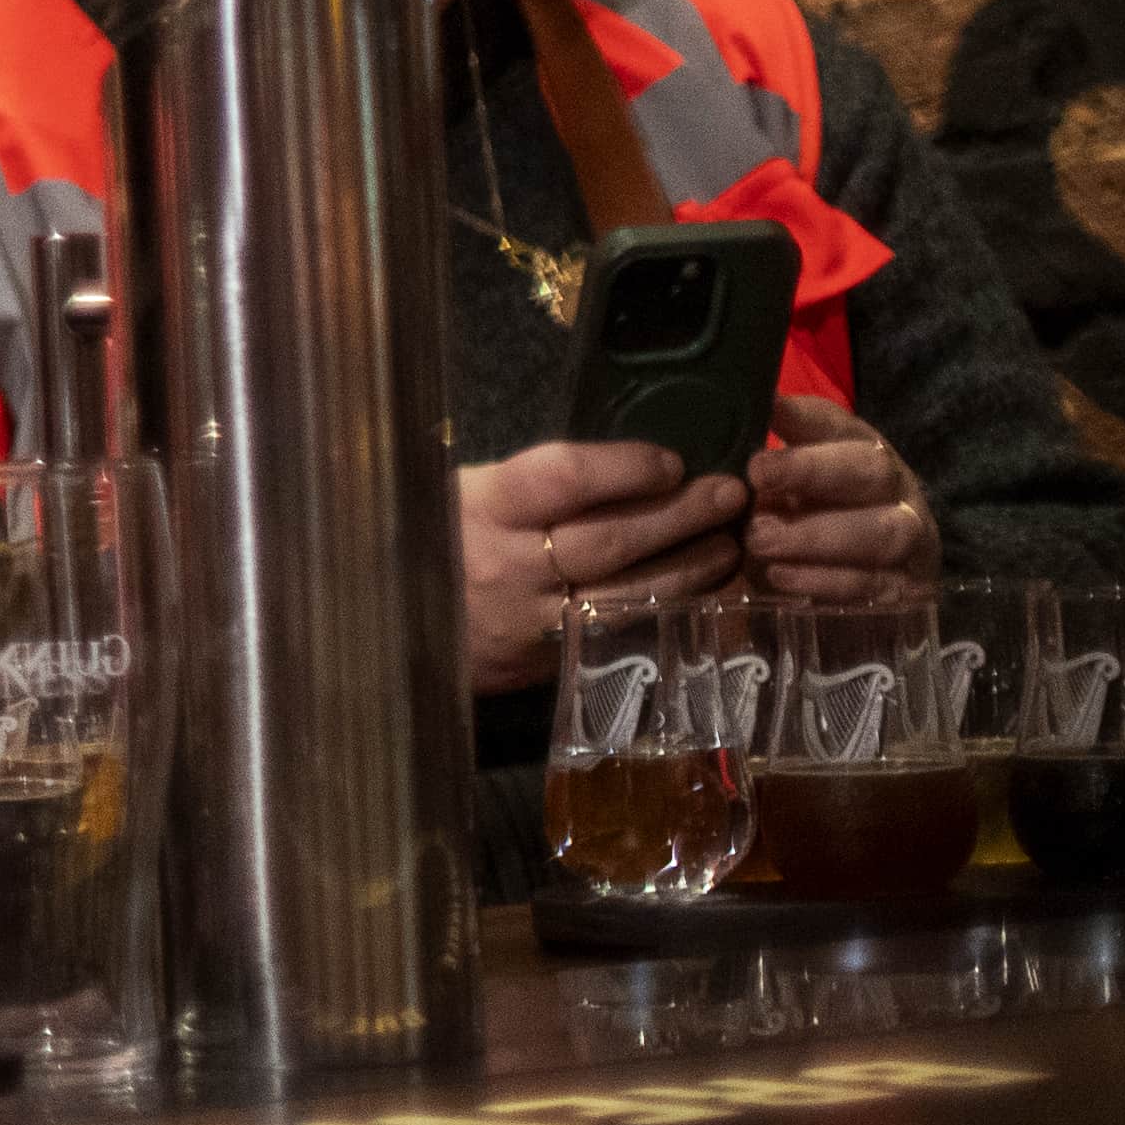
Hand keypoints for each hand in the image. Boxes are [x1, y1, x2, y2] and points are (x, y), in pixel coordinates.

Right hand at [458, 438, 745, 690]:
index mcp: (482, 507)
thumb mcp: (463, 495)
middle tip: (731, 494)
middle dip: (681, 514)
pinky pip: (626, 633)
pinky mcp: (553, 661)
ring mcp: (533, 620)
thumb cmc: (436, 542)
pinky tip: (703, 594)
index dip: (625, 467)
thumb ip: (528, 484)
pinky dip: (672, 612)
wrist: (392, 627)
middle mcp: (509, 564)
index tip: (670, 462)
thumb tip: (622, 463)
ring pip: (631, 593)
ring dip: (692, 568)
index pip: (563, 477)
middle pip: (611, 537)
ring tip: (729, 543)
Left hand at [740, 393, 938, 607]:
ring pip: (883, 532)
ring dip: (816, 535)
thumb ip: (770, 460)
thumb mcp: (784, 487)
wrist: (857, 586)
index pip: (840, 424)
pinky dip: (823, 581)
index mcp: (863, 452)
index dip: (804, 417)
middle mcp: (895, 490)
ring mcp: (911, 541)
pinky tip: (780, 577)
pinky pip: (872, 585)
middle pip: (870, 470)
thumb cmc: (804, 522)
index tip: (765, 411)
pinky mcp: (906, 591)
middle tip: (757, 474)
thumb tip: (738, 417)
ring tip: (760, 540)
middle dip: (812, 470)